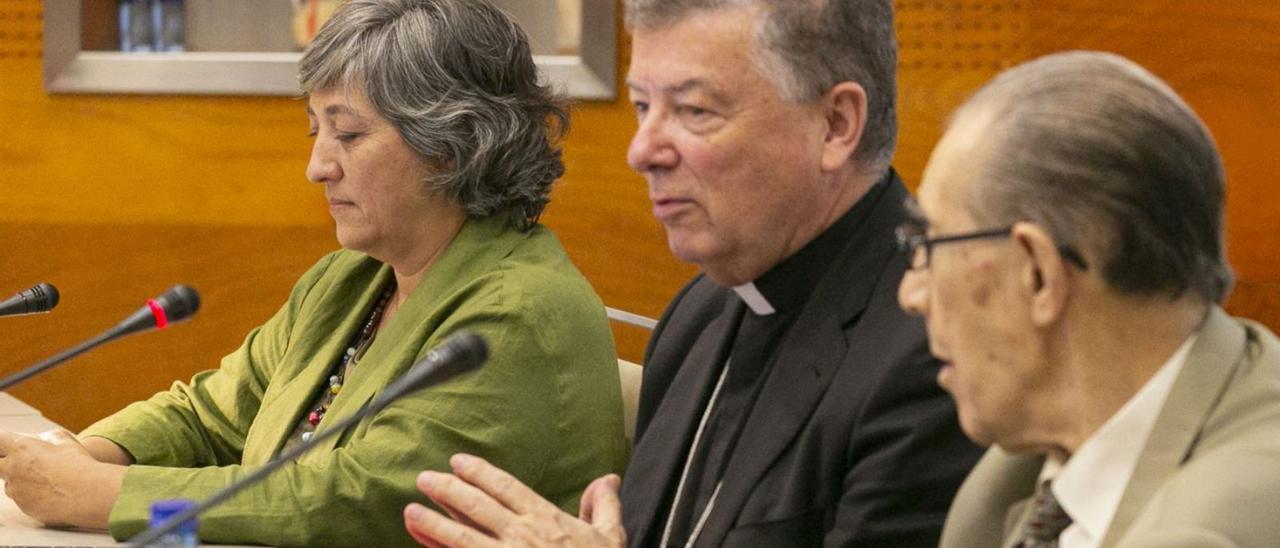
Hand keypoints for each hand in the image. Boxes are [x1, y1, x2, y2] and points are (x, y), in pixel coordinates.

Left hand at [0, 429, 124, 528]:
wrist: (89, 493)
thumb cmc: (78, 464)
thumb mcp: (63, 438)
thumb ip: (44, 438)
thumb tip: (38, 441)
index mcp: (21, 448)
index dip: (1, 444)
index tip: (5, 446)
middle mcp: (13, 469)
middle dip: (3, 463)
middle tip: (20, 463)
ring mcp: (16, 490)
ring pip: (9, 484)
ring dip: (20, 480)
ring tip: (47, 479)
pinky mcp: (24, 506)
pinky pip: (22, 499)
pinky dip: (33, 495)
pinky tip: (52, 492)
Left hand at [403, 453, 625, 547]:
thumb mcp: (610, 538)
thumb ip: (604, 506)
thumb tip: (607, 479)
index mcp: (547, 520)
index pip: (506, 488)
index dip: (480, 472)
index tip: (458, 461)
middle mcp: (523, 536)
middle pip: (477, 506)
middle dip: (448, 490)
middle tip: (424, 478)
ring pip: (462, 537)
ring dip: (433, 523)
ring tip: (410, 510)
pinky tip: (423, 543)